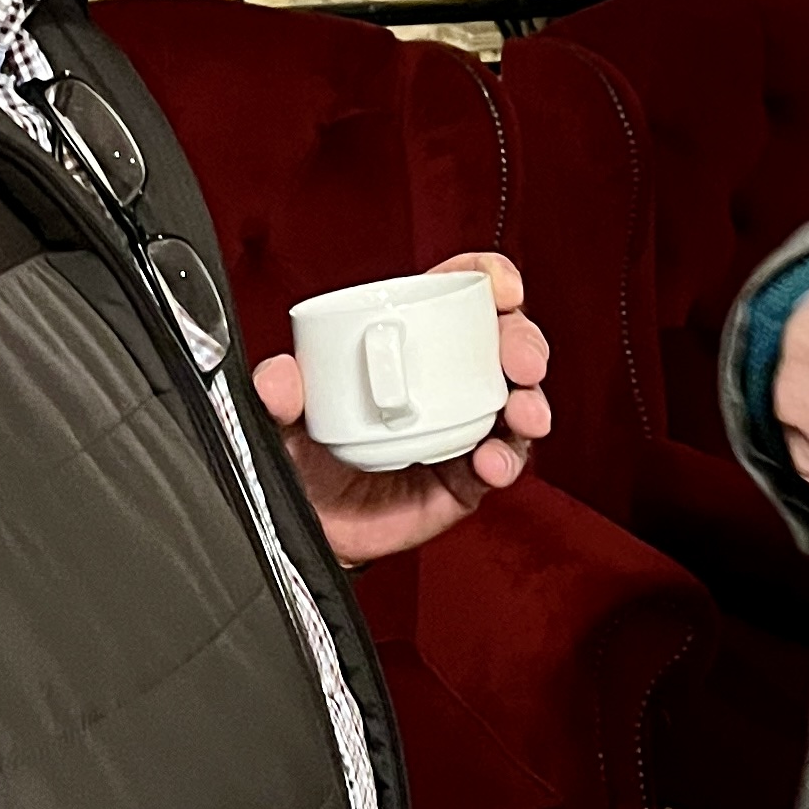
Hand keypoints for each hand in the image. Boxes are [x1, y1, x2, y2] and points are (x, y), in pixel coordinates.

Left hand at [252, 252, 551, 566]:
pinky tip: (492, 462)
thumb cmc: (304, 458)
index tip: (501, 288)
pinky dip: (506, 461)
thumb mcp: (284, 418)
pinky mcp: (467, 479)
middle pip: (504, 342)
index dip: (491, 278)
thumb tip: (278, 377)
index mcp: (412, 344)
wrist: (308, 530)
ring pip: (518, 401)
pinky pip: (501, 463)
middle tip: (521, 361)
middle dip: (524, 342)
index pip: (461, 294)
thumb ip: (279, 393)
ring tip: (522, 414)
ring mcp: (464, 428)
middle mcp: (447, 380)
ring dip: (530, 402)